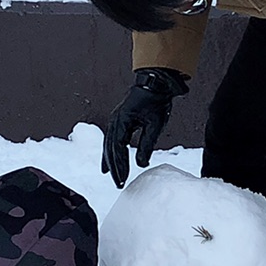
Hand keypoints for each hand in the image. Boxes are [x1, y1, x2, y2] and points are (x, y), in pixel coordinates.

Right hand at [102, 68, 188, 187]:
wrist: (156, 82)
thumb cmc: (156, 100)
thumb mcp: (155, 125)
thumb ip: (147, 145)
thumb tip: (141, 164)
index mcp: (122, 121)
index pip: (118, 149)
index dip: (120, 166)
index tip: (123, 180)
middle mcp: (115, 121)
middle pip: (110, 149)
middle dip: (114, 167)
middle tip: (118, 183)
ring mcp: (116, 120)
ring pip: (109, 145)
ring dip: (110, 161)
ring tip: (110, 175)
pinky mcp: (120, 120)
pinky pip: (112, 139)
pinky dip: (111, 151)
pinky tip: (111, 159)